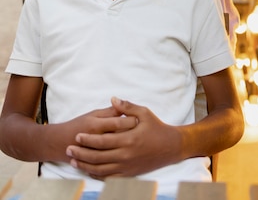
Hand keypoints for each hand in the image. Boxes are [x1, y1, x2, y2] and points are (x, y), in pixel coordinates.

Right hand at [45, 105, 137, 164]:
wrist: (60, 144)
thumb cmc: (78, 125)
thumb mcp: (92, 114)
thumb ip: (108, 111)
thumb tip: (123, 105)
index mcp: (95, 125)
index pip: (117, 122)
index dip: (130, 120)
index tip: (140, 118)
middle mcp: (95, 140)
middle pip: (119, 137)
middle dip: (132, 133)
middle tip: (142, 130)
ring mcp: (94, 154)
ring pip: (115, 153)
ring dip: (127, 148)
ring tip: (136, 142)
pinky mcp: (94, 164)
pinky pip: (109, 165)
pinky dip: (119, 161)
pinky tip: (126, 155)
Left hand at [66, 98, 181, 177]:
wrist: (170, 147)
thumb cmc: (157, 127)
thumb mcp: (144, 113)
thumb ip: (127, 107)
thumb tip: (113, 99)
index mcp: (129, 139)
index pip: (102, 141)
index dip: (87, 139)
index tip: (76, 136)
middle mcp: (126, 155)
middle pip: (98, 156)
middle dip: (81, 153)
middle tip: (68, 149)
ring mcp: (127, 166)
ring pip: (101, 169)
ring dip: (85, 166)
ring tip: (73, 161)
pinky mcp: (129, 174)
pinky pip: (109, 177)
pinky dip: (97, 175)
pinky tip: (88, 170)